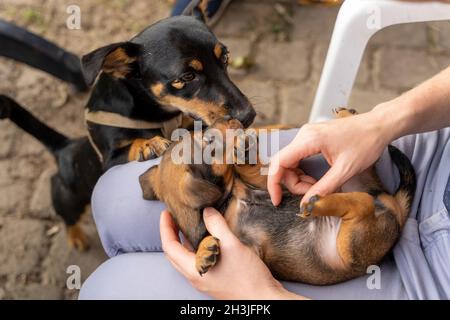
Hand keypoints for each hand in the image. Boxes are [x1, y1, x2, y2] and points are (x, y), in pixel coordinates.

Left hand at [160, 208, 304, 299]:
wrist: (264, 299)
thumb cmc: (247, 277)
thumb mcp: (232, 246)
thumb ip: (217, 226)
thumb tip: (206, 211)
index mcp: (194, 270)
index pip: (170, 247)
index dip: (166, 228)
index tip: (166, 212)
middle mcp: (195, 276)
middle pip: (174, 254)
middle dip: (171, 234)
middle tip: (174, 217)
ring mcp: (204, 280)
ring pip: (186, 259)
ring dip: (183, 241)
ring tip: (189, 225)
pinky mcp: (214, 280)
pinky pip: (198, 262)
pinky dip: (197, 248)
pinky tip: (208, 238)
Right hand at [268, 111, 390, 205]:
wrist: (379, 126)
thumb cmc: (366, 142)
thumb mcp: (345, 170)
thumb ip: (324, 188)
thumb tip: (307, 203)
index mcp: (309, 140)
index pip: (279, 163)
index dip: (274, 183)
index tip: (277, 200)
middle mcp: (303, 135)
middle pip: (283, 164)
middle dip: (293, 183)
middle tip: (312, 194)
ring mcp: (307, 135)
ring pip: (290, 162)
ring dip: (299, 179)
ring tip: (317, 186)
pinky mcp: (312, 138)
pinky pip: (298, 158)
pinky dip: (303, 172)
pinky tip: (316, 179)